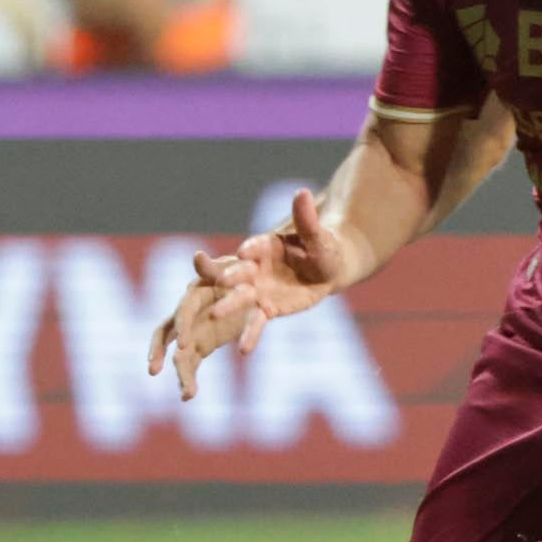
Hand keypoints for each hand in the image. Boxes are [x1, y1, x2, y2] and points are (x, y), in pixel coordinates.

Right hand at [147, 188, 361, 399]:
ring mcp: (258, 289)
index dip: (251, 249)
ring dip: (229, 305)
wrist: (326, 269)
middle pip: (239, 272)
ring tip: (215, 314)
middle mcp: (255, 267)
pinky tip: (242, 350)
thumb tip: (303, 192)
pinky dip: (250, 335)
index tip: (245, 251)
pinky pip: (256, 323)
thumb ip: (307, 219)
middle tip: (220, 281)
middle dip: (229, 277)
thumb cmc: (322, 247)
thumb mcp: (318, 236)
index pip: (255, 246)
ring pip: (240, 298)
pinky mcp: (266, 308)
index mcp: (265, 245)